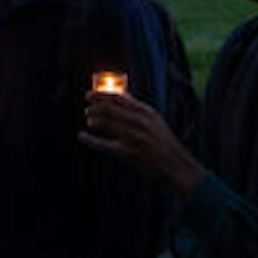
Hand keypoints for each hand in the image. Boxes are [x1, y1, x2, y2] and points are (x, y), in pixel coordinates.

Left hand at [79, 91, 202, 195]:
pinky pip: (104, 145)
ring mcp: (133, 138)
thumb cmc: (163, 141)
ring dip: (93, 120)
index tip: (89, 95)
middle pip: (109, 109)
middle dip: (94, 107)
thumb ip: (136, 106)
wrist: (176, 165)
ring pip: (106, 124)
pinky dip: (90, 140)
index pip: (117, 98)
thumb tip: (120, 92)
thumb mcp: (153, 119)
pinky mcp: (128, 154)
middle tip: (87, 109)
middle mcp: (139, 122)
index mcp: (145, 112)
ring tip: (88, 120)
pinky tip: (82, 136)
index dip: (100, 95)